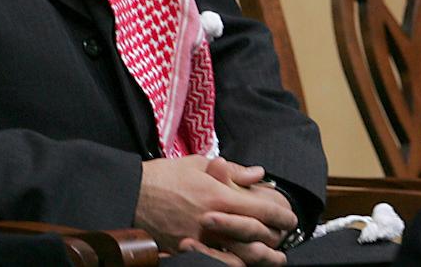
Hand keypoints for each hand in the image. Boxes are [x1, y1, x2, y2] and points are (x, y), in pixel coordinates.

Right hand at [134, 156, 294, 264]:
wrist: (130, 193)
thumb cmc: (162, 175)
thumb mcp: (196, 163)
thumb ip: (231, 169)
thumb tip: (258, 174)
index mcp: (218, 196)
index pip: (262, 210)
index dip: (282, 216)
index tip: (290, 218)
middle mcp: (214, 221)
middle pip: (257, 236)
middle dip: (276, 238)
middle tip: (284, 238)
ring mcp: (201, 239)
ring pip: (242, 255)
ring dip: (261, 257)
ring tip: (273, 258)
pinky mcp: (188, 250)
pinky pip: (218, 262)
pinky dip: (233, 264)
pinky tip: (241, 262)